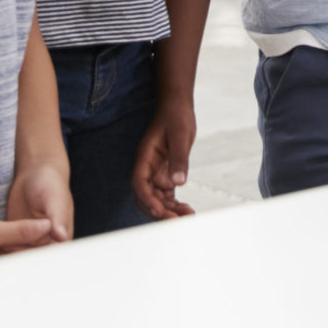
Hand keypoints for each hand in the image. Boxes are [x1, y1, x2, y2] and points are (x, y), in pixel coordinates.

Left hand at [1, 164, 73, 255]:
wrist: (34, 174)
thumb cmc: (49, 183)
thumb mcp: (54, 199)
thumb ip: (58, 219)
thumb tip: (62, 237)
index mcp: (61, 240)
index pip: (46, 258)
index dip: (30, 259)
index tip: (14, 254)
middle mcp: (46, 244)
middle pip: (30, 260)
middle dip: (15, 259)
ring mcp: (30, 242)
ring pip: (17, 256)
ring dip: (5, 256)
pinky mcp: (17, 238)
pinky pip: (8, 247)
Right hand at [132, 99, 197, 219]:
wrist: (178, 107)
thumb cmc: (176, 117)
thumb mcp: (180, 135)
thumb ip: (179, 158)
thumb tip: (178, 182)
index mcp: (144, 158)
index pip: (140, 183)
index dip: (147, 199)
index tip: (159, 211)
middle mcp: (148, 168)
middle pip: (146, 197)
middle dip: (159, 211)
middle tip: (177, 220)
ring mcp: (156, 173)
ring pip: (158, 199)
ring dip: (169, 211)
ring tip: (188, 216)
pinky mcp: (166, 175)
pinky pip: (168, 195)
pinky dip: (175, 205)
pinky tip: (187, 211)